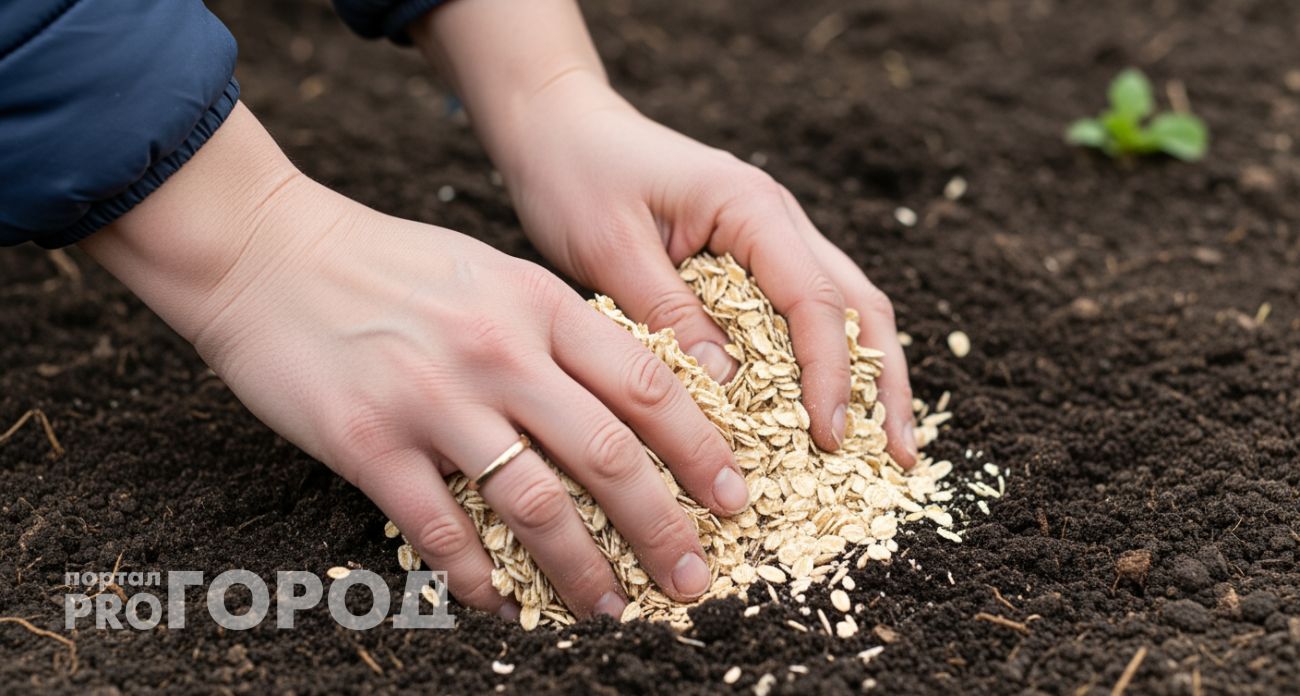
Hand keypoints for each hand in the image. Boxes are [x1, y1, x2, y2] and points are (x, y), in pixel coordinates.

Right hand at [81, 104, 745, 618]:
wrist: (267, 251)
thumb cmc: (388, 264)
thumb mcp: (492, 273)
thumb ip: (557, 329)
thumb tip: (629, 396)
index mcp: (538, 303)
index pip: (649, 384)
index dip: (702, 450)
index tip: (734, 499)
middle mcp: (498, 351)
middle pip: (608, 454)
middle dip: (664, 527)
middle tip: (696, 578)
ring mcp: (432, 398)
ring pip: (535, 504)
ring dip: (584, 569)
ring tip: (614, 607)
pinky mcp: (367, 441)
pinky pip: (440, 528)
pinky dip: (478, 577)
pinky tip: (502, 606)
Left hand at [492, 74, 918, 465]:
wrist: (559, 128)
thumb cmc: (578, 177)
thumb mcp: (612, 250)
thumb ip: (671, 315)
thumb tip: (730, 388)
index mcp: (750, 207)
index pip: (814, 300)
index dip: (830, 375)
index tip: (831, 438)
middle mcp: (777, 218)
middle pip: (856, 304)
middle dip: (884, 383)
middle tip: (898, 456)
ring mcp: (771, 235)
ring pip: (844, 308)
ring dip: (869, 375)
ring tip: (884, 446)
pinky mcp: (751, 257)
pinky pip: (803, 312)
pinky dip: (826, 361)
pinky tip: (825, 408)